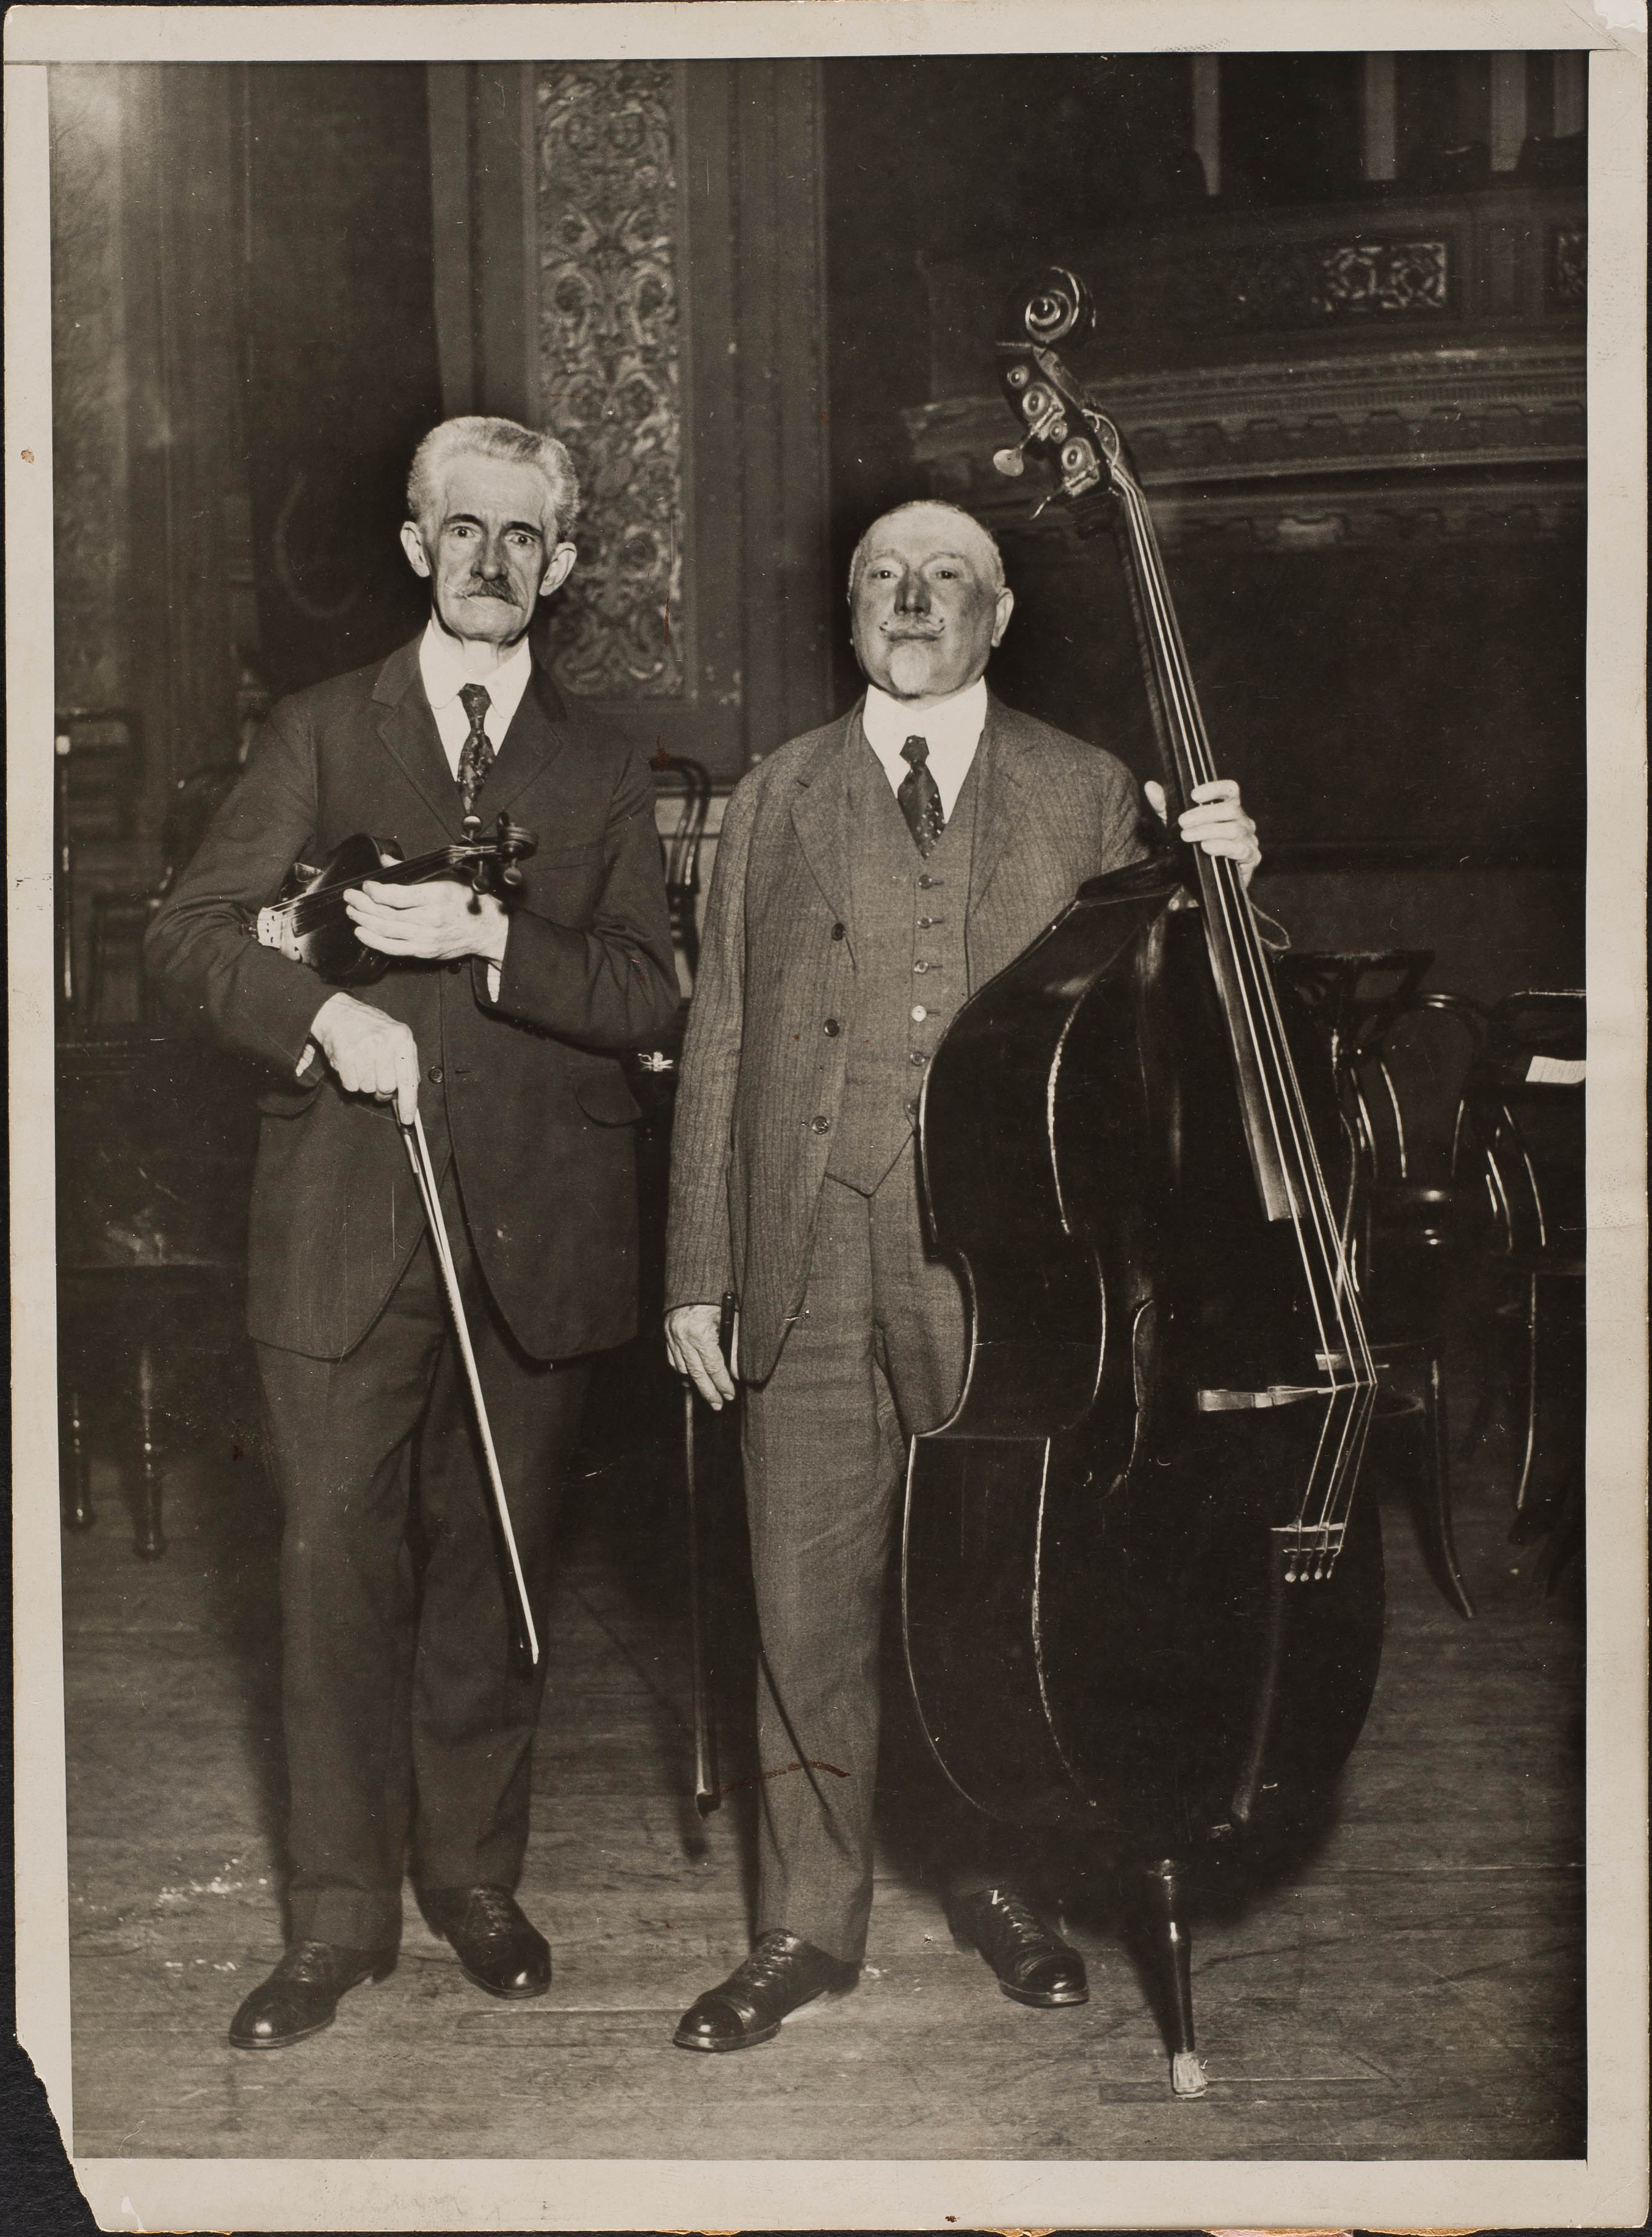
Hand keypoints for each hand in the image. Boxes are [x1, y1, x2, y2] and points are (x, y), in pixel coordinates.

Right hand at [309, 991, 420, 1123]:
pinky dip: (351, 1081)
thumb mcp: (396, 1037)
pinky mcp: (344, 1055)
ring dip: (365, 1083)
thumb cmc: (370, 1028)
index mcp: (402, 1038)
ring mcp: (364, 1048)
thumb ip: (406, 1063)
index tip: (407, 1119)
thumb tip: (410, 1092)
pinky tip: (352, 1065)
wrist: (339, 1012)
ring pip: (368, 1088)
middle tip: (377, 1078)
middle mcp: (384, 1043)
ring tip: (363, 1065)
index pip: (409, 1080)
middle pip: (387, 1088)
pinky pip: (351, 1085)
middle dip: (382, 1090)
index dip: (408, 1103)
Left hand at [345, 878, 509, 963]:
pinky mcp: (424, 951)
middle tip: (351, 897)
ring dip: (364, 921)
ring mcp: (426, 938)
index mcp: (436, 896)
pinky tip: (362, 932)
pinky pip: (392, 948)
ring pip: (385, 931)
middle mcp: (430, 919)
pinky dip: (373, 940)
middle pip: (386, 913)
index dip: (375, 891)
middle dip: (363, 904)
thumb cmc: (467, 901)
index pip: (396, 895)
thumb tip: (386, 861)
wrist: (485, 929)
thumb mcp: (445, 877)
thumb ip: (412, 870)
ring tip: (353, 911)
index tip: (366, 885)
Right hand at [666, 1303, 736, 1409]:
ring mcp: (672, 1337)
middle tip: (719, 1404)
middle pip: (697, 1373)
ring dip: (696, 1383)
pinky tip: (692, 1376)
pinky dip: (683, 1370)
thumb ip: (734, 1346)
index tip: (730, 1394)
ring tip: (708, 1393)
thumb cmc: (716, 1299)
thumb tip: (737, 1372)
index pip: (713, 1367)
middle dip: (709, 1391)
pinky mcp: (667, 1335)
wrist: (693, 1282)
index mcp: (700, 1333)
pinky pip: (673, 1360)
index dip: (722, 1383)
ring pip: (683, 1369)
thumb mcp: (731, 1319)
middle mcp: (683, 1338)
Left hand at [1145, 777, 1261, 887]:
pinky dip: (1222, 847)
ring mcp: (1249, 839)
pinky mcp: (1251, 858)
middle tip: (1182, 822)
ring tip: (1187, 836)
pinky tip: (1206, 847)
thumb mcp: (1174, 827)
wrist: (1201, 884)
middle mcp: (1242, 820)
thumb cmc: (1192, 850)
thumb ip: (1164, 807)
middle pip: (1230, 809)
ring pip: (1234, 828)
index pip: (1230, 789)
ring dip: (1208, 831)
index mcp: (1228, 808)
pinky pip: (1240, 849)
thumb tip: (1150, 786)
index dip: (1215, 789)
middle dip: (1204, 814)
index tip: (1194, 795)